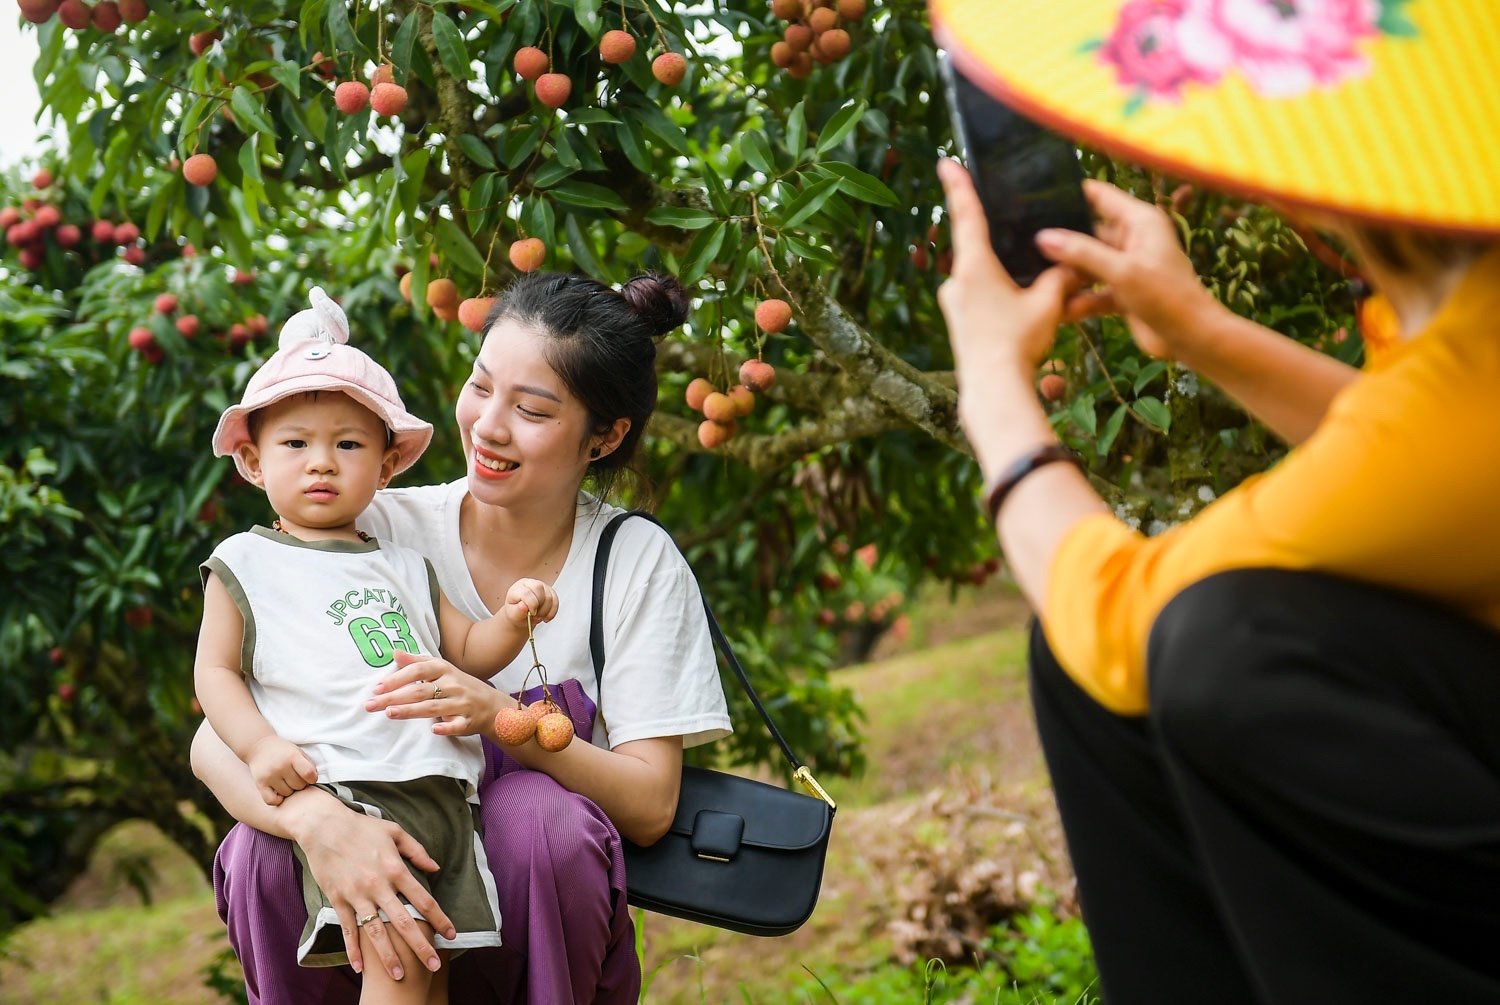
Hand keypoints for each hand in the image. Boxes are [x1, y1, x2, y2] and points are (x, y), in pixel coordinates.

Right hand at [245, 735, 316, 805]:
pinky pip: (272, 801)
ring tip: (285, 781)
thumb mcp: (298, 752)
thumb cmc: (283, 752)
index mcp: (293, 756)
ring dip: (288, 790)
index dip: (312, 778)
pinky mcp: (260, 783)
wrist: (259, 746)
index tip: (309, 777)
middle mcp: (281, 766)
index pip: (309, 774)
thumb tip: (313, 783)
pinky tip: (277, 791)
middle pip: (299, 786)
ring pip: (287, 794)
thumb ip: (308, 766)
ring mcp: (269, 775)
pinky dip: (277, 799)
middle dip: (300, 783)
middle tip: (294, 777)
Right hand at [282, 788, 454, 979]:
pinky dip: (353, 949)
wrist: (324, 826)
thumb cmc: (362, 827)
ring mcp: (357, 895)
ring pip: (376, 931)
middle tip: (433, 966)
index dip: (439, 918)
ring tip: (399, 975)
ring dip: (388, 955)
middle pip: (403, 921)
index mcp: (396, 868)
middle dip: (420, 945)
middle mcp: (378, 885)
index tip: (451, 935)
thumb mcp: (395, 832)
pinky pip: (348, 929)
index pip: (423, 899)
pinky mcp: (338, 900)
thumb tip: (436, 868)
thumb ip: (417, 851)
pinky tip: (360, 967)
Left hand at [370, 649, 504, 737]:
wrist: (491, 705)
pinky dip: (446, 727)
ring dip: (411, 711)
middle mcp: (452, 685)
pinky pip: (457, 725)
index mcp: (444, 670)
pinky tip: (433, 730)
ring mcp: (461, 703)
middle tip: (371, 704)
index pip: (418, 671)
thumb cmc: (458, 685)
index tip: (376, 687)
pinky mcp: (468, 721)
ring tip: (389, 713)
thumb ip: (416, 661)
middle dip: (394, 697)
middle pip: (420, 691)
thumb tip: (393, 652)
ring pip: (433, 707)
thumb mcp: (440, 669)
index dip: (397, 678)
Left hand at [502, 577, 558, 627]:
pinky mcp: (550, 592)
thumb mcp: (513, 614)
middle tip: (535, 615)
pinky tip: (545, 617)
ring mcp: (542, 587)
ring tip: (538, 617)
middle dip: (539, 605)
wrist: (522, 614)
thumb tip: (523, 606)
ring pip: (549, 597)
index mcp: (518, 588)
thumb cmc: (516, 612)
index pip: (526, 592)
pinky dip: (552, 612)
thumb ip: (517, 611)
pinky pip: (555, 602)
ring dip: (545, 611)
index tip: (531, 613)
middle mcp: (530, 584)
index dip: (531, 604)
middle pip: (539, 588)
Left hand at [936, 157, 1080, 377]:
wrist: (993, 390)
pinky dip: (997, 296)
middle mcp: (955, 281)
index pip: (967, 215)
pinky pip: (978, 298)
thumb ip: (1060, 278)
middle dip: (1000, 244)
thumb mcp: (1047, 304)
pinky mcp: (956, 323)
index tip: (946, 162)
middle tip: (1022, 239)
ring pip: (981, 278)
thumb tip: (1071, 265)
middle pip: (977, 249)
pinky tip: (1018, 311)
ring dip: (1003, 277)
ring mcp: (952, 304)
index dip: (959, 186)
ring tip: (1029, 290)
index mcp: (973, 267)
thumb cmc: (1018, 342)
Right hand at [1038, 179, 1228, 360]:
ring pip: (1087, 264)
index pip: (1099, 196)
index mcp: (1140, 221)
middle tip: (1024, 245)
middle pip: (1088, 232)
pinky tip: (1059, 310)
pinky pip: (1093, 291)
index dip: (1070, 194)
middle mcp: (1132, 239)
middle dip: (1061, 241)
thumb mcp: (1122, 271)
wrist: (1192, 339)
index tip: (1035, 197)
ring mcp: (1126, 266)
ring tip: (1036, 280)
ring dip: (1067, 275)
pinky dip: (1079, 300)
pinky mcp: (1122, 292)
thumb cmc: (1167, 297)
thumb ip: (1082, 253)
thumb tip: (1043, 237)